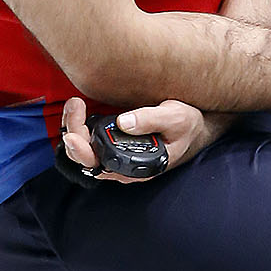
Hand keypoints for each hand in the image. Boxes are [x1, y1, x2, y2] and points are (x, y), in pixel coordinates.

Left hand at [60, 97, 227, 184]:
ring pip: (83, 148)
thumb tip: (124, 121)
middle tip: (75, 105)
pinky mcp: (115, 141)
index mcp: (136, 166)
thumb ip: (151, 120)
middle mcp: (123, 164)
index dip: (81, 149)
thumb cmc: (188, 125)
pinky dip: (79, 124)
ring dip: (73, 126)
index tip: (74, 132)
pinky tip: (78, 108)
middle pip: (85, 157)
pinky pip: (88, 139)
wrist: (197, 125)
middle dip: (73, 131)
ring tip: (74, 104)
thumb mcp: (176, 118)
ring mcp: (117, 153)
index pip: (99, 164)